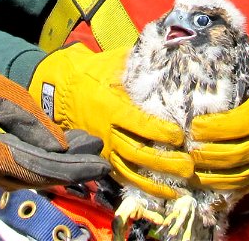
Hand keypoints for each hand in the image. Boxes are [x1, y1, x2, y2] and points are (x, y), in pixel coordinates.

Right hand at [0, 35, 110, 189]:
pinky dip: (36, 167)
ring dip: (55, 170)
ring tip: (82, 158)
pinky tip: (53, 157)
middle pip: (36, 179)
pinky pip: (12, 173)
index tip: (99, 163)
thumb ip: (33, 124)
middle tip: (98, 163)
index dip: (74, 167)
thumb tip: (62, 146)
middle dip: (70, 171)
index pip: (42, 168)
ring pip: (25, 179)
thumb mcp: (3, 96)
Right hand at [29, 44, 191, 198]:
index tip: (180, 135)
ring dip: (155, 182)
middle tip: (188, 166)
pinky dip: (138, 186)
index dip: (160, 131)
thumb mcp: (112, 63)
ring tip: (179, 188)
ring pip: (130, 170)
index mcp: (111, 107)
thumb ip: (137, 63)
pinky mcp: (100, 157)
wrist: (60, 89)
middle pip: (138, 153)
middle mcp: (106, 132)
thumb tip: (166, 56)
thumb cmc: (92, 73)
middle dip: (165, 162)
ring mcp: (102, 147)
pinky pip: (119, 176)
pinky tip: (158, 192)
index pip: (139, 123)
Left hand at [189, 57, 248, 192]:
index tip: (191, 126)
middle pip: (230, 154)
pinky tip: (210, 184)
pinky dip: (227, 187)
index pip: (230, 126)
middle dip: (204, 154)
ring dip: (211, 175)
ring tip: (192, 170)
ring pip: (237, 175)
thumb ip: (238, 80)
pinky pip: (248, 185)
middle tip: (185, 149)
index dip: (208, 129)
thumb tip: (210, 77)